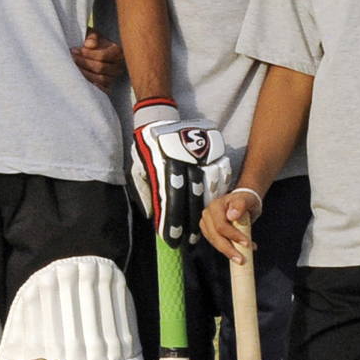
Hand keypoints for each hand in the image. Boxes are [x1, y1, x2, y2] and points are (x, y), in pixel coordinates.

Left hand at [73, 31, 126, 89]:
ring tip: (72, 68)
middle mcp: (118, 66)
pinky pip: (102, 90)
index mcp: (117, 52)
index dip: (87, 54)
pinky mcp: (107, 86)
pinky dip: (92, 87)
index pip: (102, 56)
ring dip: (84, 74)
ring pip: (100, 79)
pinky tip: (81, 82)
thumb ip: (92, 37)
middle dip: (83, 63)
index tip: (74, 50)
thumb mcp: (92, 35)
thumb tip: (89, 44)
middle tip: (71, 59)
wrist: (92, 50)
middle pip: (100, 68)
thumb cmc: (92, 41)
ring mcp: (113, 77)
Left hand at [131, 112, 228, 247]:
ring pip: (205, 190)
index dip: (172, 224)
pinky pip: (218, 175)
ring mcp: (197, 159)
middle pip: (189, 201)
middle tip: (191, 242)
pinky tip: (219, 206)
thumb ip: (146, 191)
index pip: (169, 204)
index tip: (173, 240)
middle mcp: (182, 167)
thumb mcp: (140, 169)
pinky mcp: (209, 152)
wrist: (157, 118)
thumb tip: (152, 214)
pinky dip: (218, 192)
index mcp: (162, 172)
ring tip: (208, 228)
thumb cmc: (146, 148)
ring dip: (206, 212)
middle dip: (190, 224)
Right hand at [200, 186, 260, 262]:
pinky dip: (228, 249)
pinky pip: (216, 243)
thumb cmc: (245, 200)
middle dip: (228, 249)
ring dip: (227, 252)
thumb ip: (240, 205)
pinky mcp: (208, 231)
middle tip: (241, 259)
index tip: (246, 243)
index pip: (221, 225)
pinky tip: (240, 252)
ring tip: (241, 258)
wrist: (242, 202)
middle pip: (215, 235)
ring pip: (214, 241)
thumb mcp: (247, 200)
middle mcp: (207, 214)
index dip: (233, 235)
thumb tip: (231, 216)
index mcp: (215, 206)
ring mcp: (206, 223)